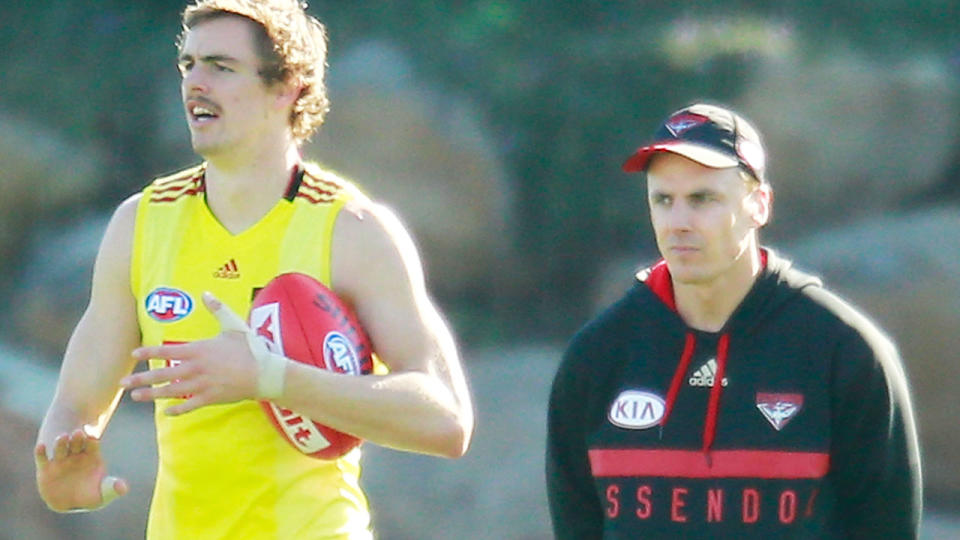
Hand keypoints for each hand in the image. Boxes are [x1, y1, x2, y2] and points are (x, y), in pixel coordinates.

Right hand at [35, 428, 127, 511]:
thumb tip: (123, 488)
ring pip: (60, 448)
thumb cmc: (91, 495)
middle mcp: (76, 455)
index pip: (93, 445)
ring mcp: (61, 460)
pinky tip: (41, 446)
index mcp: (92, 456)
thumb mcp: (104, 493)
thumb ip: (113, 488)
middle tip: (78, 432)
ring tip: (63, 437)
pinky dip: (41, 452)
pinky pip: (42, 458)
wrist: (70, 503)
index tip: (93, 438)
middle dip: (78, 438)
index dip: (92, 441)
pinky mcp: (46, 469)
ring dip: (61, 442)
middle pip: (77, 443)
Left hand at [122, 292, 259, 414]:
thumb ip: (217, 309)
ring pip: (171, 391)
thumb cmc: (250, 348)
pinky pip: (189, 406)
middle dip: (141, 379)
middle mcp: (196, 368)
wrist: (265, 373)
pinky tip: (166, 412)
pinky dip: (177, 410)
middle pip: (163, 374)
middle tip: (123, 383)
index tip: (134, 354)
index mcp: (198, 350)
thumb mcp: (234, 325)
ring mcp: (202, 385)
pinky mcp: (211, 398)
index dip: (149, 352)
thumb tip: (205, 293)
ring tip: (136, 397)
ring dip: (152, 394)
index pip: (166, 350)